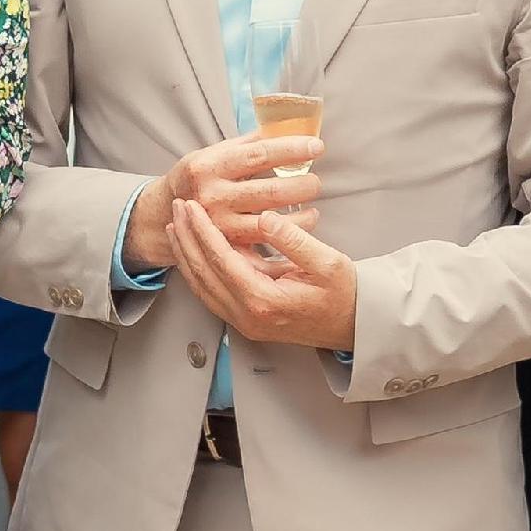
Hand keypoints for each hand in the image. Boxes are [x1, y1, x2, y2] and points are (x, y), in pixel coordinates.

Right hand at [129, 131, 320, 271]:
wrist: (166, 211)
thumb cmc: (199, 177)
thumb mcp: (215, 152)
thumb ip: (250, 143)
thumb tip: (287, 126)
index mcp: (211, 165)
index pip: (259, 155)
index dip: (292, 150)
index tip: (316, 146)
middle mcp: (213, 196)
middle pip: (271, 192)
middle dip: (302, 186)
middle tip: (316, 181)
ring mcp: (219, 225)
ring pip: (272, 222)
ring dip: (302, 215)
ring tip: (313, 205)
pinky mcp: (226, 246)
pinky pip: (266, 243)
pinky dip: (289, 234)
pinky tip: (301, 225)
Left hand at [167, 198, 357, 350]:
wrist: (355, 325)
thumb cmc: (345, 294)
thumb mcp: (328, 262)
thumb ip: (294, 240)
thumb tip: (265, 218)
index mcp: (265, 301)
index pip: (221, 260)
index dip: (203, 230)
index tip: (192, 205)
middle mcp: (248, 316)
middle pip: (203, 273)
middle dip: (186, 238)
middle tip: (177, 208)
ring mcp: (245, 322)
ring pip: (202, 287)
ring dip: (186, 255)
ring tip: (176, 227)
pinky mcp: (247, 321)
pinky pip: (211, 295)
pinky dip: (198, 271)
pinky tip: (193, 253)